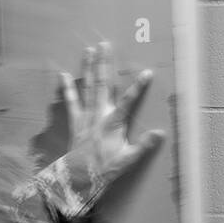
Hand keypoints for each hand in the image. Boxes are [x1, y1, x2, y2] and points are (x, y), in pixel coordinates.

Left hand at [35, 42, 164, 221]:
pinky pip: (70, 101)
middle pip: (103, 84)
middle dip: (105, 64)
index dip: (138, 87)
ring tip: (89, 50)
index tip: (147, 72)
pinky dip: (67, 88)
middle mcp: (98, 114)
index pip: (128, 101)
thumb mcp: (127, 159)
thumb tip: (160, 133)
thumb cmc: (105, 169)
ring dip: (89, 68)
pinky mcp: (75, 120)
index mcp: (113, 123)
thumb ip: (143, 145)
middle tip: (105, 45)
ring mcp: (85, 115)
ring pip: (88, 87)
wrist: (78, 177)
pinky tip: (63, 74)